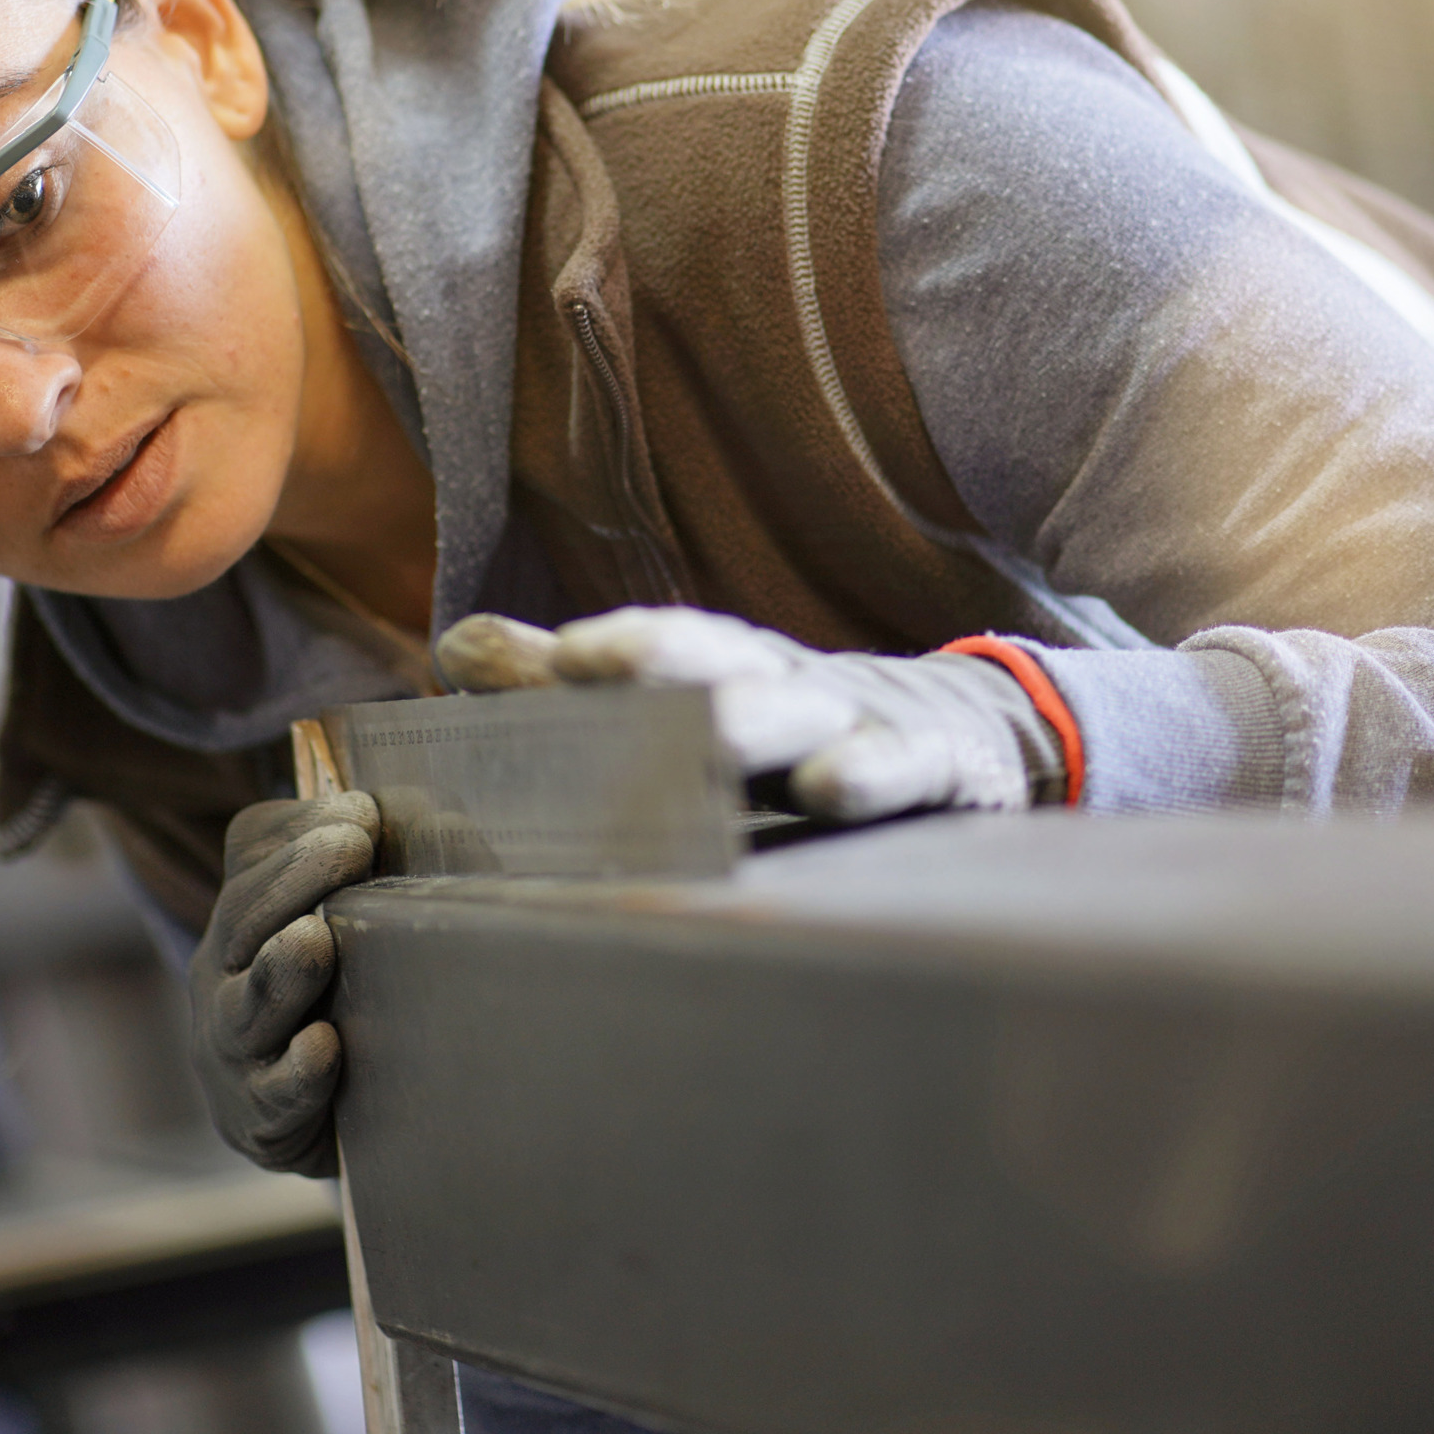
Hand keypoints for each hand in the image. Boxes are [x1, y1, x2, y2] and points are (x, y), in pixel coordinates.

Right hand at [187, 786, 378, 1176]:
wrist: (292, 1114)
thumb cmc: (338, 991)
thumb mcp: (355, 919)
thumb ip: (397, 867)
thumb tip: (443, 821)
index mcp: (246, 909)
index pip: (252, 848)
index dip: (299, 825)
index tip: (361, 813)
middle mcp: (225, 970)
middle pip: (244, 916)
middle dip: (297, 877)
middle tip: (350, 848)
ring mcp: (234, 1045)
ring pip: (246, 1006)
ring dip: (282, 971)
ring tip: (313, 941)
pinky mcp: (259, 1114)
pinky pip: (274, 1093)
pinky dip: (298, 1071)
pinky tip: (324, 1046)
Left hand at [436, 606, 1065, 820]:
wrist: (980, 733)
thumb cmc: (805, 726)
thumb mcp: (698, 701)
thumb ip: (574, 685)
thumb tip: (452, 647)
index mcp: (727, 667)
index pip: (652, 647)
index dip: (591, 648)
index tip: (518, 658)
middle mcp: (788, 683)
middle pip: (721, 658)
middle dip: (656, 655)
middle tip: (587, 662)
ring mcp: (864, 724)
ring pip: (804, 712)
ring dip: (754, 717)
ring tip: (707, 731)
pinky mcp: (940, 774)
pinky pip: (903, 771)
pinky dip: (867, 774)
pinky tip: (831, 786)